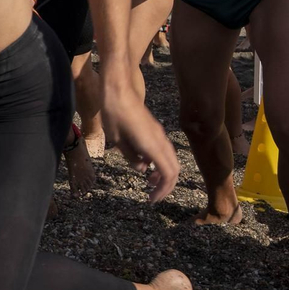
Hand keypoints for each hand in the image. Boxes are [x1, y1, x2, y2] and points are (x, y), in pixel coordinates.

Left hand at [101, 82, 178, 202]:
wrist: (118, 90)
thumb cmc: (114, 113)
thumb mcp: (117, 140)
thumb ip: (131, 158)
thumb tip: (143, 169)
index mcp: (152, 145)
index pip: (168, 174)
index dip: (162, 190)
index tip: (151, 199)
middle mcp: (160, 141)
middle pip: (174, 169)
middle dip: (166, 186)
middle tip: (152, 195)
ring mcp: (160, 134)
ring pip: (172, 160)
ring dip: (164, 174)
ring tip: (148, 182)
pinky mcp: (156, 130)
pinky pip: (165, 151)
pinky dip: (160, 163)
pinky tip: (145, 163)